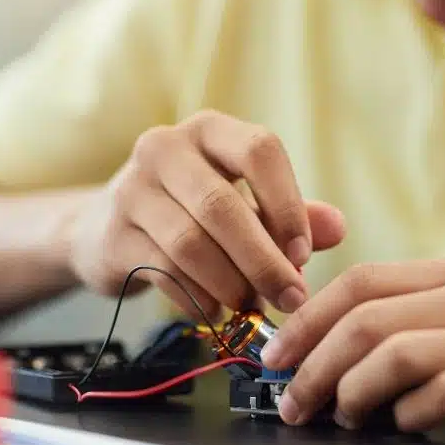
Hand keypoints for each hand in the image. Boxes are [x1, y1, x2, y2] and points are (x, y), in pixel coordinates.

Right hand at [66, 110, 345, 319]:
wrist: (107, 228)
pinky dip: (198, 299)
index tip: (303, 254)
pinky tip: (217, 313)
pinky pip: (163, 272)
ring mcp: (131, 189)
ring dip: (230, 285)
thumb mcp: (246, 203)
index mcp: (209, 130)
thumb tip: (338, 228)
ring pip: (190, 243)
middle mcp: (164, 148)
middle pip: (222, 205)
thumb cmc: (193, 211)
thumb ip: (291, 214)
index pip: (259, 150)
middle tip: (290, 298)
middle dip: (263, 260)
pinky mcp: (113, 235)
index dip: (286, 204)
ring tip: (251, 308)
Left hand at [260, 257, 444, 432]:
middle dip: (311, 361)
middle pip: (363, 317)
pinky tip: (403, 424)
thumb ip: (430, 308)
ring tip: (336, 417)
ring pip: (392, 353)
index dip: (307, 317)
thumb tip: (357, 340)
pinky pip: (441, 394)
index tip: (278, 351)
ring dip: (349, 390)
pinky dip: (407, 413)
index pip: (360, 281)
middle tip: (290, 399)